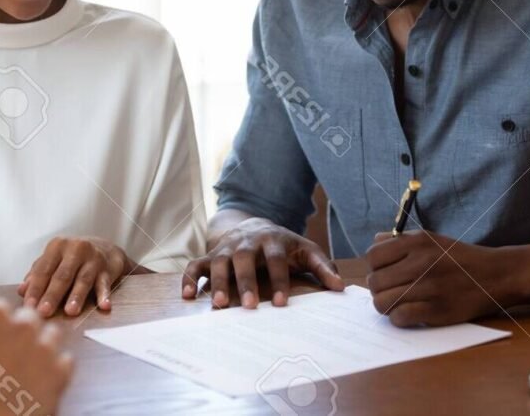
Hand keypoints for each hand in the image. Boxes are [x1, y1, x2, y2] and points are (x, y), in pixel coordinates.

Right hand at [0, 299, 72, 415]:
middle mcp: (23, 324)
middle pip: (29, 317)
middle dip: (22, 330)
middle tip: (11, 352)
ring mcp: (45, 345)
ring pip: (52, 334)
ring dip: (43, 344)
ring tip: (30, 364)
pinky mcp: (61, 369)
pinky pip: (65, 360)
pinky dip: (57, 367)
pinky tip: (43, 378)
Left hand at [18, 237, 132, 316]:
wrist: (105, 249)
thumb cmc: (72, 259)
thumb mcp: (54, 261)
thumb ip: (38, 274)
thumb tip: (21, 291)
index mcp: (57, 247)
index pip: (43, 270)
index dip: (35, 288)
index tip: (29, 306)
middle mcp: (75, 249)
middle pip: (62, 275)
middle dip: (52, 295)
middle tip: (44, 312)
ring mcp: (93, 258)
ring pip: (83, 279)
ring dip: (76, 296)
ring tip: (70, 311)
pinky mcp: (107, 269)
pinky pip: (105, 284)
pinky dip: (104, 295)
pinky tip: (104, 306)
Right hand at [181, 217, 344, 308]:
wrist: (254, 223)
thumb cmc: (283, 245)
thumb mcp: (305, 251)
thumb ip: (322, 267)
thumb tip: (340, 287)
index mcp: (272, 241)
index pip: (276, 259)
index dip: (279, 280)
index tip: (282, 303)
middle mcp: (247, 243)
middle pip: (244, 260)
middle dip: (246, 283)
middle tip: (250, 307)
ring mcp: (226, 248)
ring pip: (219, 262)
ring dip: (218, 282)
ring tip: (220, 305)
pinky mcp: (210, 253)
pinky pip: (195, 264)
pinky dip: (189, 278)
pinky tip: (188, 296)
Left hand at [366, 230, 509, 326]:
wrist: (497, 274)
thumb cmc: (459, 258)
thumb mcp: (431, 239)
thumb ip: (400, 240)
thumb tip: (375, 242)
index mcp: (416, 242)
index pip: (372, 257)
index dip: (375, 268)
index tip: (386, 273)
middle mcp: (420, 262)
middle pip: (374, 282)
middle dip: (379, 289)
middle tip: (393, 291)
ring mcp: (429, 287)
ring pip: (382, 302)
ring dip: (387, 306)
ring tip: (399, 303)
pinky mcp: (437, 310)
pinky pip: (399, 317)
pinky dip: (399, 318)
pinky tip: (409, 313)